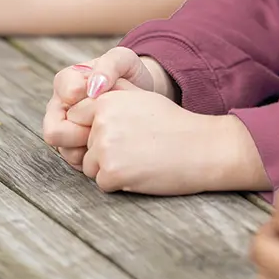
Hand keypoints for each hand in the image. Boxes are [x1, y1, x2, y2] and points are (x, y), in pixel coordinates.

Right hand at [42, 47, 157, 169]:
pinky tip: (109, 148)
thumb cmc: (129, 74)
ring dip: (88, 147)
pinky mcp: (75, 147)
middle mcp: (59, 107)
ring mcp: (65, 129)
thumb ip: (109, 65)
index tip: (105, 97)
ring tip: (110, 135)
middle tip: (104, 125)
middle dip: (81, 131)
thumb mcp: (123, 60)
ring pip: (64, 150)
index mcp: (67, 81)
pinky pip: (76, 161)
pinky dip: (92, 158)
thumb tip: (92, 88)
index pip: (66, 93)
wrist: (140, 95)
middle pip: (54, 131)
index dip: (88, 98)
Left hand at [66, 87, 268, 194]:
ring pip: (91, 165)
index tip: (121, 132)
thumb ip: (110, 96)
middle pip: (84, 144)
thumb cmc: (173, 122)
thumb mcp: (141, 97)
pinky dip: (119, 182)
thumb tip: (82, 98)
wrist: (201, 146)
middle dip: (105, 149)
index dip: (96, 128)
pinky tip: (141, 170)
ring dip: (110, 167)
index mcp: (106, 100)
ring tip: (140, 157)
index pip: (76, 117)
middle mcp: (101, 121)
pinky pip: (102, 183)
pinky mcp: (111, 173)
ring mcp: (105, 148)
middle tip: (138, 145)